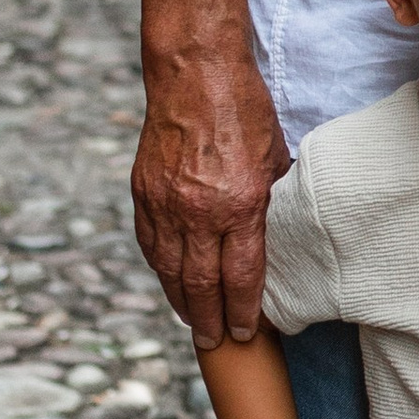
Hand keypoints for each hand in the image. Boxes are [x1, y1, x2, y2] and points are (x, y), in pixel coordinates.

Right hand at [133, 47, 288, 348]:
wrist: (195, 74)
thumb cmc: (246, 111)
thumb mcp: (276, 159)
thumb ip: (271, 204)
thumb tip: (275, 239)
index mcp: (238, 205)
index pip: (240, 276)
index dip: (243, 311)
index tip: (246, 332)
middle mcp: (197, 211)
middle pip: (200, 284)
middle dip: (209, 320)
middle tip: (215, 344)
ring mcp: (164, 203)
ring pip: (170, 270)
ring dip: (181, 301)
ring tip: (193, 322)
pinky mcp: (142, 192)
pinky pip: (150, 244)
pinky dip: (160, 269)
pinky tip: (170, 282)